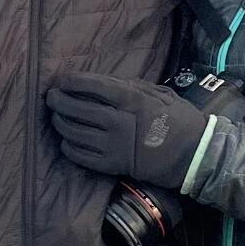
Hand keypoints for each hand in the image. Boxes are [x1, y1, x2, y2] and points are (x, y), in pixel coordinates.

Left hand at [46, 73, 208, 188]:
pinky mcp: (111, 165)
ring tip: (56, 116)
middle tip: (51, 97)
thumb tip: (103, 82)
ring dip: (60, 122)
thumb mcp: (160, 94)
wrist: (192, 156)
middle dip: (58, 101)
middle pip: (77, 109)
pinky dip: (67, 145)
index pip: (94, 86)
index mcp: (132, 101)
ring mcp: (113, 146)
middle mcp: (118, 122)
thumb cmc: (179, 120)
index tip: (62, 79)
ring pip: (73, 132)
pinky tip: (66, 139)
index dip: (73, 81)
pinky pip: (79, 155)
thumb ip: (132, 86)